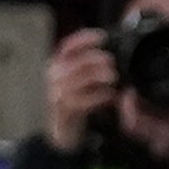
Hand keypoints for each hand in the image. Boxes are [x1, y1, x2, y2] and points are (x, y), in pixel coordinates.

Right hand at [43, 25, 118, 153]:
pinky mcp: (65, 111)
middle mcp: (54, 77)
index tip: (103, 36)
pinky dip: (98, 96)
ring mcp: (57, 95)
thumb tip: (111, 52)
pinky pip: (81, 101)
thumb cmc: (75, 101)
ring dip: (97, 76)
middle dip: (94, 59)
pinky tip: (110, 96)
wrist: (62, 131)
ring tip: (113, 77)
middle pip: (73, 61)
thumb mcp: (81, 80)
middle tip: (112, 62)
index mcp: (58, 65)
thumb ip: (90, 65)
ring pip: (77, 80)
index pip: (67, 46)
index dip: (83, 39)